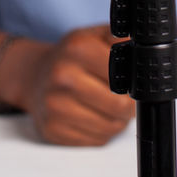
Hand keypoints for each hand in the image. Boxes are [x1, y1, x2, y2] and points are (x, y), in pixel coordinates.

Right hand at [22, 25, 133, 145]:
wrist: (34, 75)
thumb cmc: (70, 57)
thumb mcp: (94, 36)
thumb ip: (120, 39)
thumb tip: (143, 50)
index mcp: (77, 49)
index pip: (124, 78)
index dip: (133, 85)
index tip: (129, 84)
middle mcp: (62, 76)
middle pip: (119, 106)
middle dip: (127, 106)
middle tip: (123, 99)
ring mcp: (54, 105)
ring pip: (110, 127)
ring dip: (116, 121)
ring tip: (108, 107)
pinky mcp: (52, 129)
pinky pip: (95, 140)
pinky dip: (101, 132)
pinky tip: (92, 117)